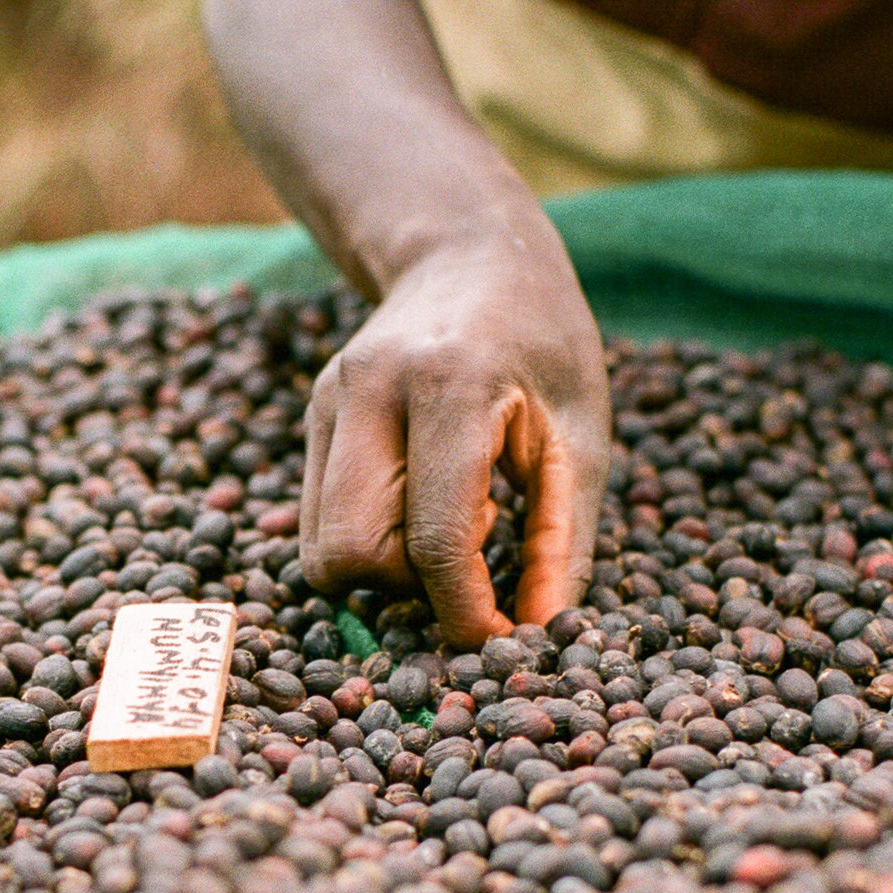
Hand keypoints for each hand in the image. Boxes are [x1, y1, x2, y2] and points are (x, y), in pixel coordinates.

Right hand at [299, 236, 609, 648]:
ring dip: (384, 570)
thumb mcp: (580, 438)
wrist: (470, 255)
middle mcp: (368, 388)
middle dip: (410, 588)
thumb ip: (560, 543)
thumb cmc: (544, 346)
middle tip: (469, 561)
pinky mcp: (312, 416)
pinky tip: (418, 503)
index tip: (502, 636)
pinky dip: (368, 540)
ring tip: (444, 527)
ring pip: (322, 549)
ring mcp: (328, 400)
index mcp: (448, 384)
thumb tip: (537, 637)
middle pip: (351, 554)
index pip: (433, 538)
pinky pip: (319, 522)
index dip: (466, 610)